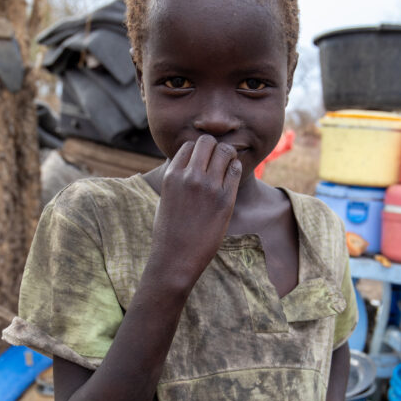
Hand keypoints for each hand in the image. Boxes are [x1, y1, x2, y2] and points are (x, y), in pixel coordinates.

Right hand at [151, 136, 241, 283]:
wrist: (176, 259)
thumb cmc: (169, 232)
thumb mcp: (165, 198)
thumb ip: (176, 178)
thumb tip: (187, 165)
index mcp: (172, 175)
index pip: (189, 146)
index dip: (198, 152)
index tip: (203, 163)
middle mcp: (189, 177)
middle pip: (207, 142)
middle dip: (214, 148)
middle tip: (218, 161)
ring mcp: (208, 187)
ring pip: (225, 151)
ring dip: (228, 156)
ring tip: (227, 167)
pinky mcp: (225, 200)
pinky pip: (235, 170)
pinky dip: (236, 169)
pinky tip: (232, 177)